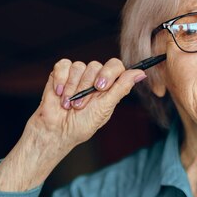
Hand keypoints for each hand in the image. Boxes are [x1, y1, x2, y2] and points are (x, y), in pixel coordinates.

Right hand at [0, 57, 145, 191]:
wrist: (55, 131)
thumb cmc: (80, 126)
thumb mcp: (104, 109)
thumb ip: (121, 88)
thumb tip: (141, 74)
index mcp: (108, 86)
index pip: (115, 66)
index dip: (108, 74)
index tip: (99, 88)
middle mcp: (93, 78)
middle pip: (95, 66)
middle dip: (86, 88)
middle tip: (79, 106)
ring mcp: (76, 75)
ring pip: (79, 67)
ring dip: (72, 89)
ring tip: (68, 104)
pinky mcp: (60, 73)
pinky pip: (63, 65)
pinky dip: (61, 79)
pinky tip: (59, 94)